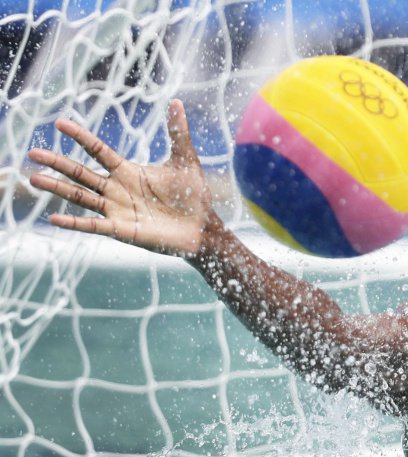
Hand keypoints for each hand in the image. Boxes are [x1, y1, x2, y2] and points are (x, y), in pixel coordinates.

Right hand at [29, 99, 214, 256]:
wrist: (202, 227)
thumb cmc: (193, 195)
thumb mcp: (185, 160)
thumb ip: (178, 132)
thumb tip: (177, 102)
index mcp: (128, 171)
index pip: (98, 150)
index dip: (81, 136)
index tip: (60, 122)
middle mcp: (117, 189)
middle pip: (81, 173)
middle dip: (58, 163)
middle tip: (32, 153)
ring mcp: (117, 210)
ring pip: (81, 197)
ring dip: (57, 188)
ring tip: (34, 179)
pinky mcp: (122, 230)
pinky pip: (93, 226)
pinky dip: (74, 223)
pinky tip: (54, 218)